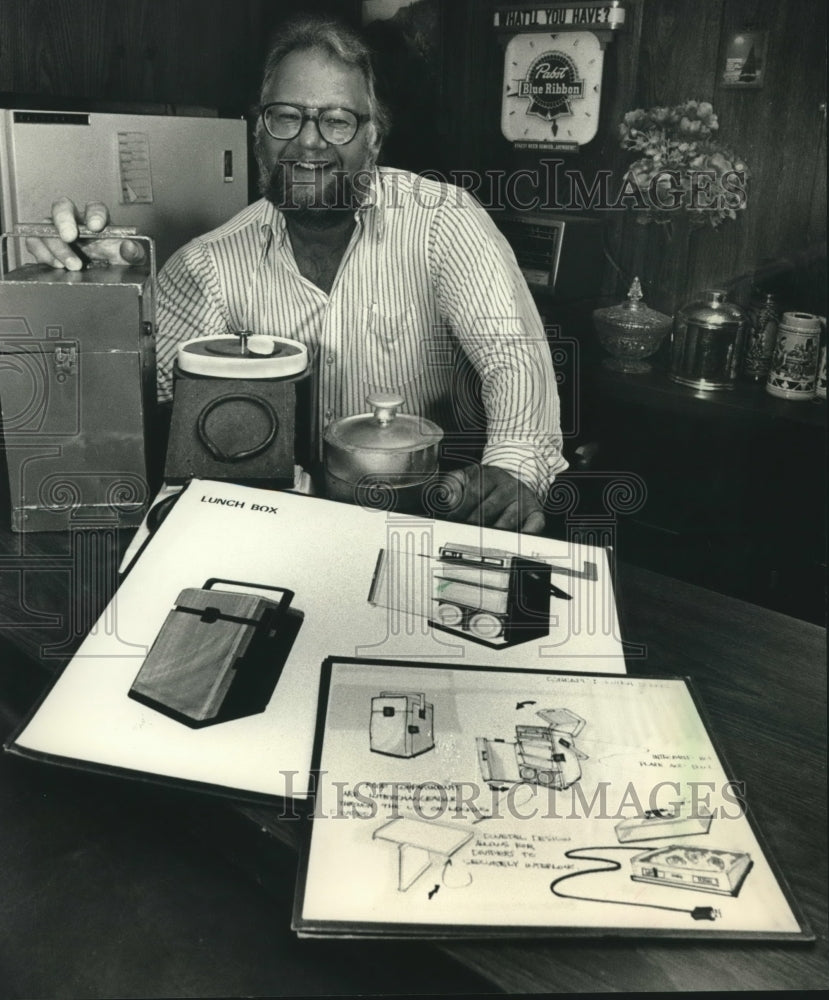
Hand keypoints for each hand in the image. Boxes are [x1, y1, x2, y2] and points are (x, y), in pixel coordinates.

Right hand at [24, 197, 144, 269]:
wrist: (102, 277)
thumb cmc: (114, 261)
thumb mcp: (129, 259)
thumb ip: (134, 252)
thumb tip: (129, 247)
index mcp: (96, 219)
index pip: (94, 207)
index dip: (94, 214)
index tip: (96, 226)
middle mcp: (74, 221)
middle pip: (62, 207)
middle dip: (64, 220)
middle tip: (70, 237)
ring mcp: (57, 232)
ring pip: (46, 227)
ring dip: (56, 246)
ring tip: (71, 264)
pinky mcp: (45, 246)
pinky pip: (34, 242)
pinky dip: (42, 253)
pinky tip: (57, 265)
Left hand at [436, 465, 545, 533]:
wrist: (515, 479)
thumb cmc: (486, 484)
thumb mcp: (467, 477)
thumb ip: (452, 485)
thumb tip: (446, 497)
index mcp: (491, 475)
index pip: (474, 493)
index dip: (460, 510)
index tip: (452, 523)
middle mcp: (509, 486)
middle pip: (489, 509)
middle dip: (473, 525)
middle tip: (462, 538)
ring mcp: (524, 499)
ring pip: (507, 521)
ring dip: (493, 535)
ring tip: (480, 546)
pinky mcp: (536, 513)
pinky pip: (534, 526)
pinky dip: (524, 535)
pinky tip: (512, 544)